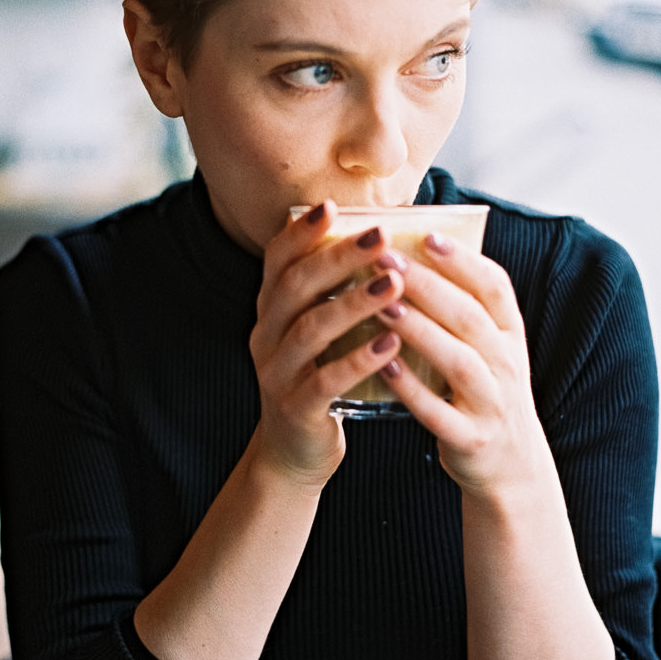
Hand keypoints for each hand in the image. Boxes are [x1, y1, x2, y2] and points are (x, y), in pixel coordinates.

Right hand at [249, 202, 404, 486]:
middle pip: (295, 287)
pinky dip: (358, 359)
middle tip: (381, 236)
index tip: (332, 206)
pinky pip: (324, 381)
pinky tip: (391, 343)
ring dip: (354, 304)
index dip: (301, 232)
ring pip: (310, 330)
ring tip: (394, 283)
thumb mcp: (320, 333)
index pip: (277, 261)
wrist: (296, 453)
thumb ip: (334, 293)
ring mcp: (276, 373)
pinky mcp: (295, 409)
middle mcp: (266, 336)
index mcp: (271, 311)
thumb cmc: (321, 379)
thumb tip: (383, 243)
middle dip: (338, 258)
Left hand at [377, 232, 557, 497]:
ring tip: (383, 305)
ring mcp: (492, 404)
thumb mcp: (488, 348)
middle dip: (429, 285)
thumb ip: (461, 307)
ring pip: (459, 361)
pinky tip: (384, 366)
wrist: (510, 466)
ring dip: (421, 331)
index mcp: (509, 336)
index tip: (427, 235)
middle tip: (386, 259)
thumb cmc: (484, 392)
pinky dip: (412, 389)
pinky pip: (438, 412)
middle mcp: (507, 366)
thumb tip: (413, 252)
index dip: (463, 260)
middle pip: (471, 317)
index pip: (495, 288)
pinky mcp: (470, 439)